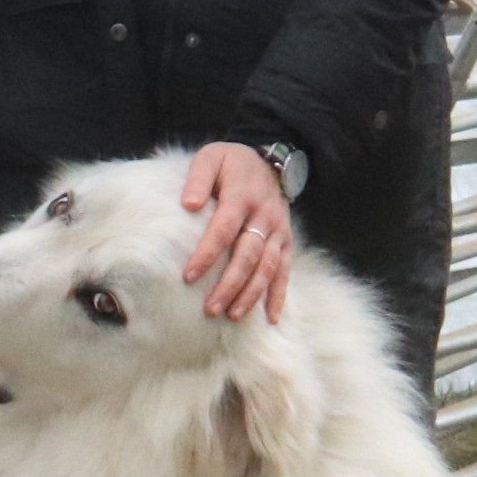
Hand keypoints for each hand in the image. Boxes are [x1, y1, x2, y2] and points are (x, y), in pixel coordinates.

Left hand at [181, 142, 292, 324]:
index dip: (207, 254)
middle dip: (230, 284)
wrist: (269, 160)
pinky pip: (285, 270)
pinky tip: (270, 318)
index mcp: (241, 196)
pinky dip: (279, 295)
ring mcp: (278, 231)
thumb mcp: (211, 157)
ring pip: (268, 267)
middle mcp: (264, 216)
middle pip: (248, 255)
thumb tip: (189, 204)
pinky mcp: (287, 241)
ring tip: (233, 315)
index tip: (189, 277)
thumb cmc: (232, 163)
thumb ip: (198, 178)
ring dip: (252, 294)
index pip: (223, 230)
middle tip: (211, 308)